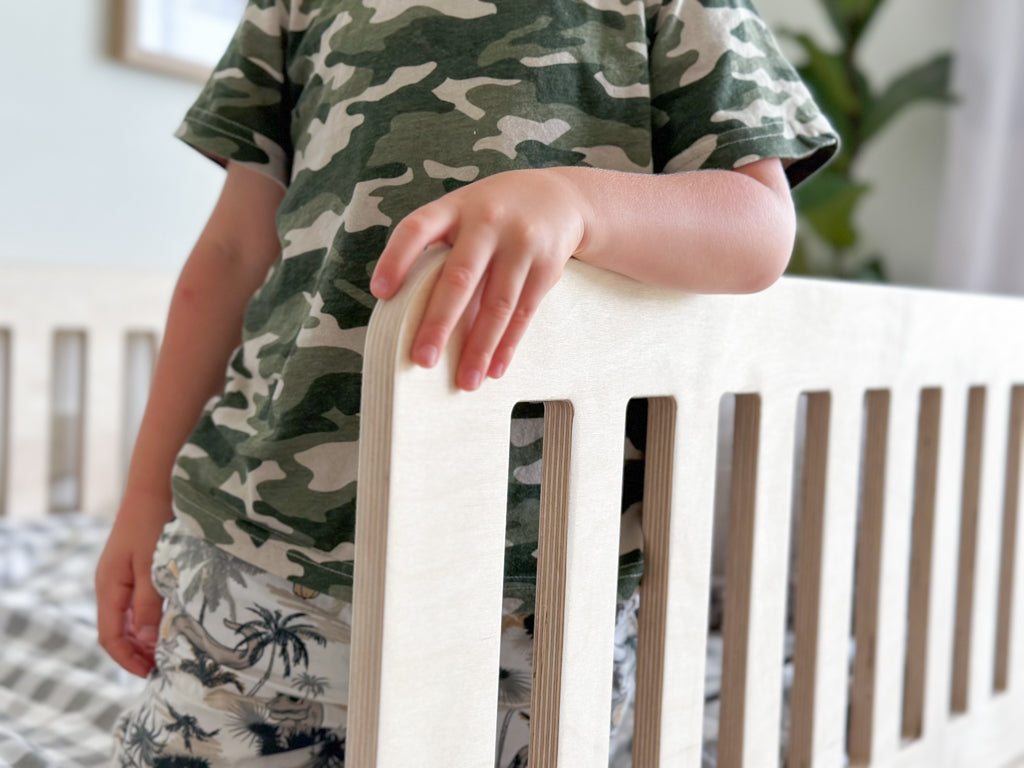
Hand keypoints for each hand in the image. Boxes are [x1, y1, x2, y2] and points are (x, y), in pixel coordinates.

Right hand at [95, 491, 173, 676]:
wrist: (155, 486)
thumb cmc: (153, 523)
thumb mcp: (153, 566)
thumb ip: (150, 603)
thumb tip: (147, 641)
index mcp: (109, 588)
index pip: (111, 637)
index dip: (128, 659)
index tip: (150, 674)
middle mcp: (111, 585)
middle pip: (118, 631)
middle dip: (137, 653)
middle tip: (163, 667)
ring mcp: (122, 576)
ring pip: (129, 618)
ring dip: (145, 637)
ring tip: (168, 650)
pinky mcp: (135, 568)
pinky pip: (138, 603)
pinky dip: (150, 618)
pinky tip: (169, 622)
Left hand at [370, 169, 587, 390]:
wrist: (559, 196)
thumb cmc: (493, 214)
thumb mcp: (463, 212)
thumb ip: (438, 247)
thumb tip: (406, 309)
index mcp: (455, 207)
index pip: (417, 228)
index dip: (396, 259)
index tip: (380, 293)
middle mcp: (487, 222)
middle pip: (459, 278)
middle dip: (439, 322)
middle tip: (423, 360)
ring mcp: (520, 243)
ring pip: (496, 304)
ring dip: (479, 347)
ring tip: (464, 382)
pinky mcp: (547, 265)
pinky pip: (524, 312)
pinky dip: (508, 345)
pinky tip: (494, 370)